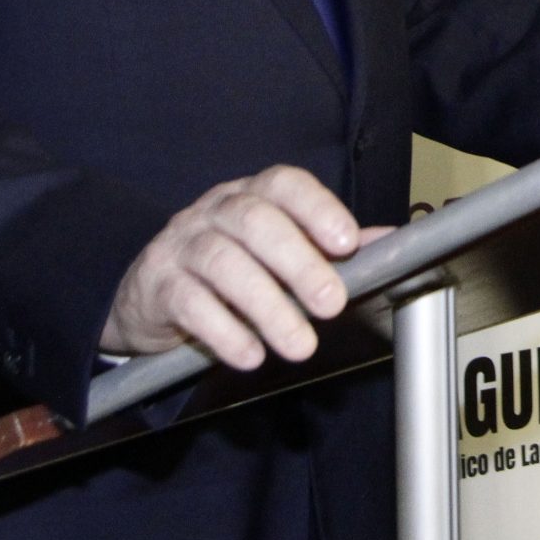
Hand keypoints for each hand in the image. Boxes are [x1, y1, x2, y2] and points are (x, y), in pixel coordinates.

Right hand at [99, 165, 389, 369]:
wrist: (149, 293)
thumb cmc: (228, 268)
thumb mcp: (278, 251)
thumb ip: (328, 246)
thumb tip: (390, 242)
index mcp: (250, 194)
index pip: (284, 185)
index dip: (317, 208)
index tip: (347, 242)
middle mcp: (213, 210)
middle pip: (255, 222)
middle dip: (299, 263)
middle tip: (332, 305)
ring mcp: (180, 244)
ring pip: (223, 263)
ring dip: (267, 307)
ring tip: (300, 345)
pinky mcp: (156, 285)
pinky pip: (189, 303)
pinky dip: (224, 331)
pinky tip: (251, 354)